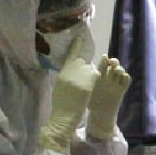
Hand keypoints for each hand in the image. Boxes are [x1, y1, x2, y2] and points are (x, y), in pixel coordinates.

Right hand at [37, 38, 97, 152]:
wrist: (64, 117)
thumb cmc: (60, 104)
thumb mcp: (60, 86)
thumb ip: (66, 75)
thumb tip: (72, 69)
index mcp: (62, 72)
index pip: (70, 55)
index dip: (75, 46)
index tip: (79, 37)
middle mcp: (71, 71)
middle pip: (82, 63)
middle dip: (84, 70)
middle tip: (80, 82)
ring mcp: (81, 76)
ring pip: (90, 70)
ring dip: (89, 76)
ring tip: (83, 88)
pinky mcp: (89, 83)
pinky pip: (95, 76)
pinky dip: (94, 81)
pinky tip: (89, 89)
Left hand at [86, 56, 130, 139]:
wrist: (99, 115)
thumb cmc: (89, 103)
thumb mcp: (86, 90)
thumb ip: (85, 81)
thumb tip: (79, 71)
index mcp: (99, 76)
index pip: (104, 64)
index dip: (105, 59)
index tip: (104, 57)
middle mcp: (109, 78)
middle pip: (114, 65)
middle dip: (114, 61)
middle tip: (111, 61)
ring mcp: (116, 84)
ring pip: (121, 71)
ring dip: (120, 69)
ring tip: (117, 70)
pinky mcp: (122, 90)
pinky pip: (126, 81)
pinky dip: (126, 77)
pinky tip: (123, 76)